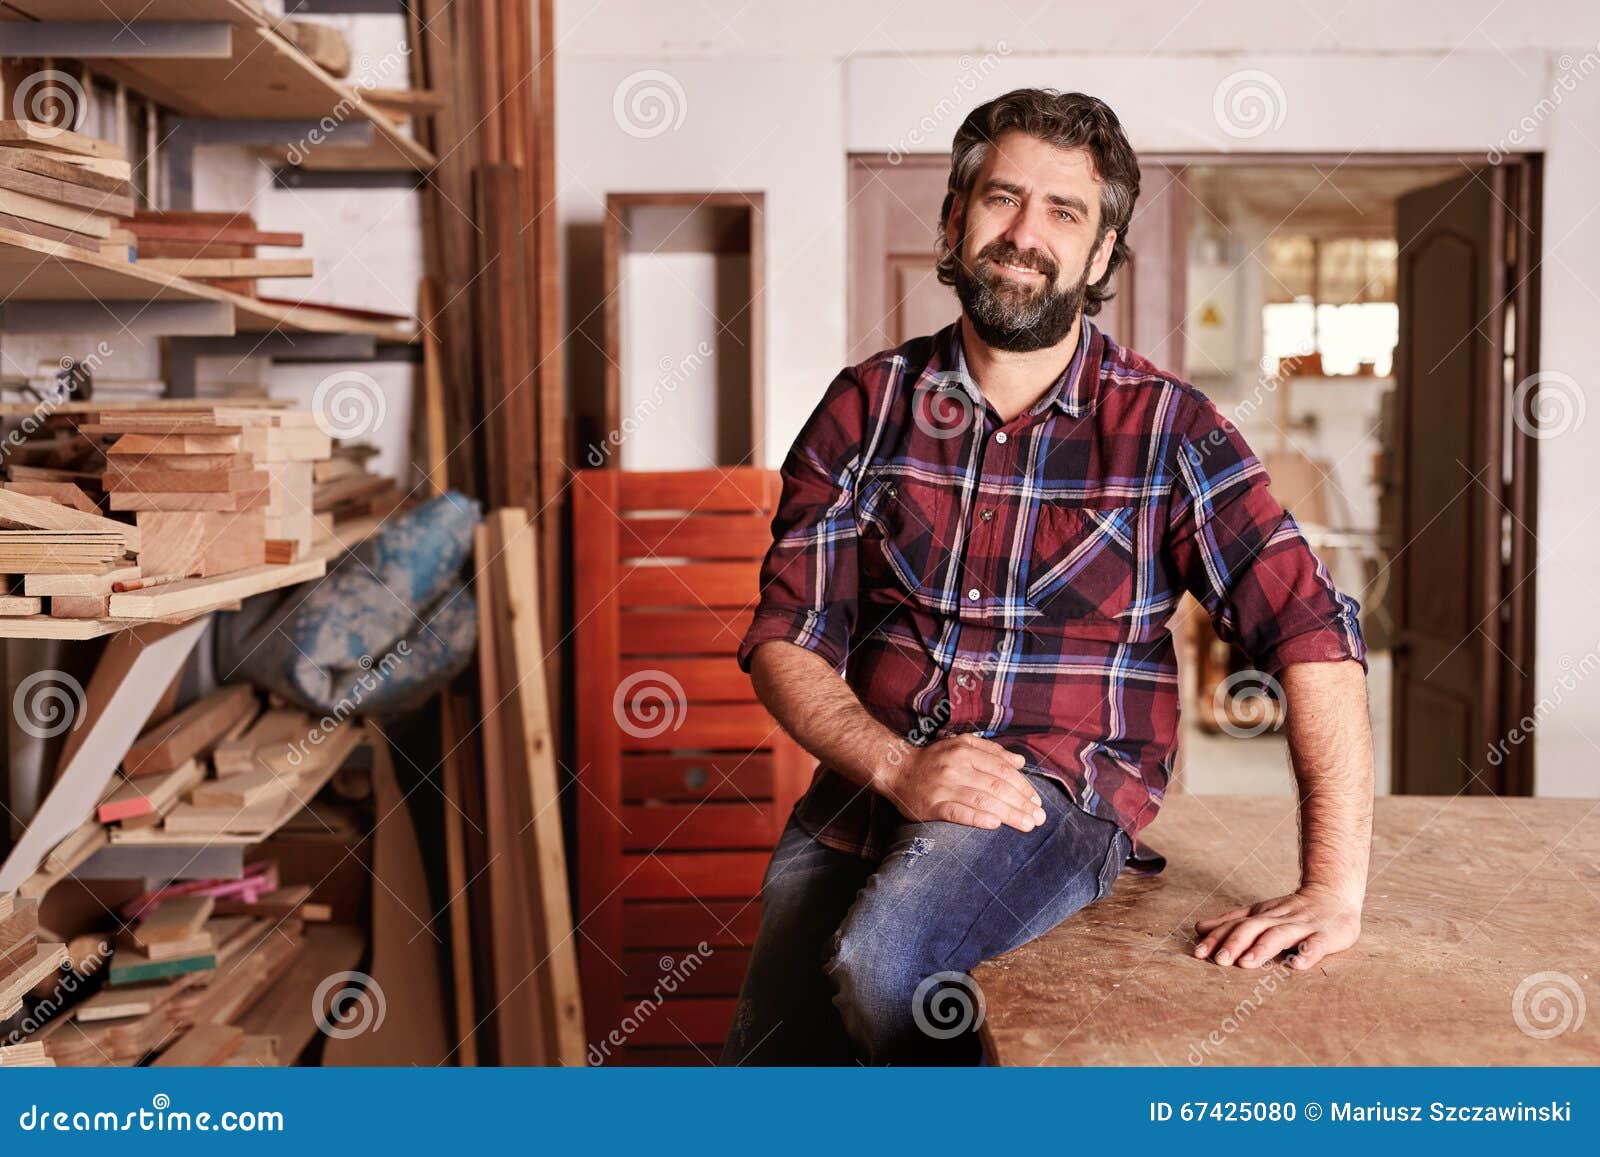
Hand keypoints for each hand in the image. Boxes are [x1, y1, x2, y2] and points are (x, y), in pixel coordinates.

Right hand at [879, 734, 1048, 832]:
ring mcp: (943, 786)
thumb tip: (1020, 762)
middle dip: (1021, 803)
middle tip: (1039, 818)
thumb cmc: (934, 759)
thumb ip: (992, 751)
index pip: (1002, 769)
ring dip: (1008, 814)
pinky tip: (994, 825)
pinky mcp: (931, 804)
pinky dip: (977, 818)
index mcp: (965, 751)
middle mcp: (956, 767)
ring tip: (1027, 824)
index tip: (1037, 801)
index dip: (1023, 786)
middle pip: (996, 786)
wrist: (897, 769)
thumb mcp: (961, 745)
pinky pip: (957, 812)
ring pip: (982, 800)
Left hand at [1192, 884, 1361, 969]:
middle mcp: (1279, 919)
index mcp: (1262, 915)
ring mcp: (1303, 927)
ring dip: (1262, 948)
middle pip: (1253, 928)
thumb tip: (1199, 928)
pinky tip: (1297, 964)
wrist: (1334, 894)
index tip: (1198, 953)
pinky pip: (1317, 945)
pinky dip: (1307, 953)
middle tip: (1219, 960)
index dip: (1217, 938)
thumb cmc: (1292, 910)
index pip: (1236, 925)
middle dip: (1235, 943)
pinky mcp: (1327, 936)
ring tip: (1247, 963)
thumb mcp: (1260, 913)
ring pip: (1280, 935)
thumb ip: (1232, 922)